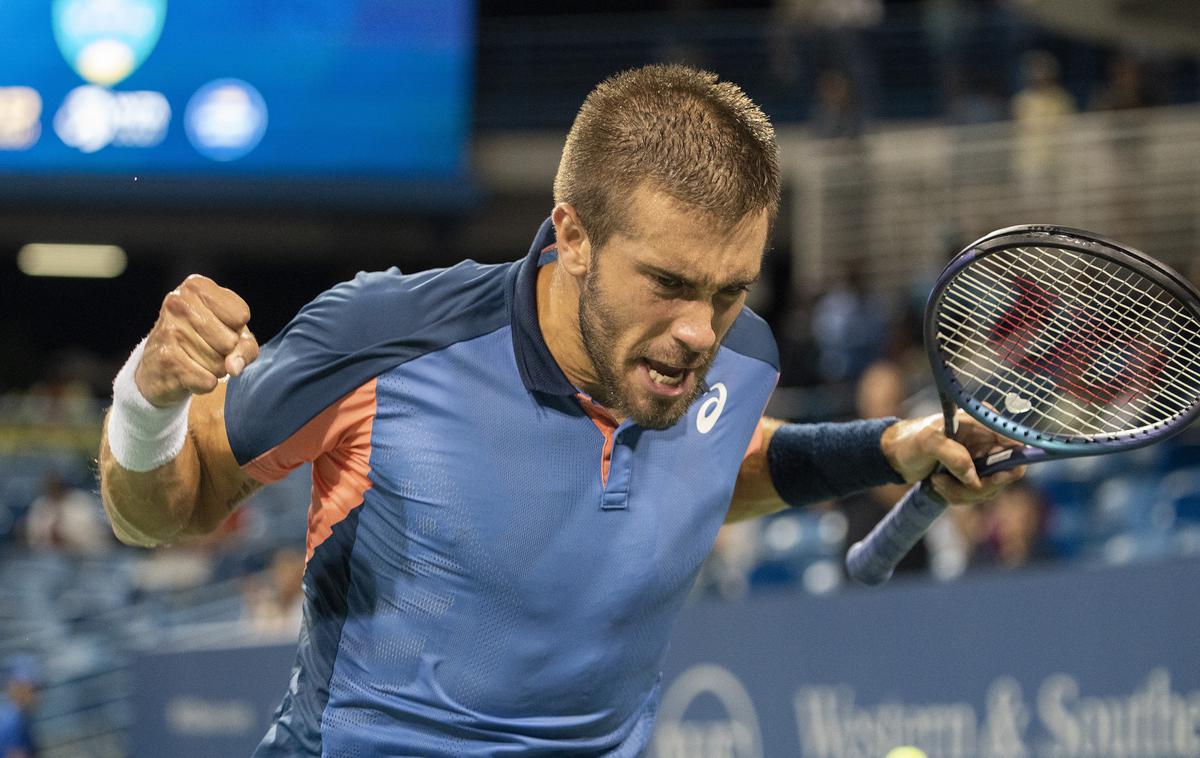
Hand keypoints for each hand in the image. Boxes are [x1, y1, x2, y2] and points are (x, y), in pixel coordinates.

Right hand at [134, 275, 259, 406]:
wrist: (157, 367)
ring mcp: (170, 330)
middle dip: (226, 353)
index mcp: (197, 286)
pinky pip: (207, 380)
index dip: (236, 330)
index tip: (218, 328)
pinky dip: (204, 383)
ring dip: (214, 369)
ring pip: (220, 364)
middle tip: (205, 347)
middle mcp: (179, 302)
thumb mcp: (232, 334)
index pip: (241, 315)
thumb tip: (234, 367)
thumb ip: (246, 347)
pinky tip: (188, 374)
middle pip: (231, 341)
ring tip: (195, 359)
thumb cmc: (202, 342)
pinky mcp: (166, 358)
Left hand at [880, 410, 1025, 503]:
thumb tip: (974, 478)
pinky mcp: (973, 475)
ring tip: (936, 481)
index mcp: (981, 423)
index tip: (998, 476)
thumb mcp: (927, 442)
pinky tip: (938, 484)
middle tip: (954, 485)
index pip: (1014, 442)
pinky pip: (977, 493)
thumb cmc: (910, 440)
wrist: (895, 455)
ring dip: (962, 491)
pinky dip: (958, 494)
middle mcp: (987, 440)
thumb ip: (953, 456)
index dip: (1012, 462)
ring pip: (990, 487)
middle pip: (1007, 471)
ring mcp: (982, 460)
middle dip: (980, 485)